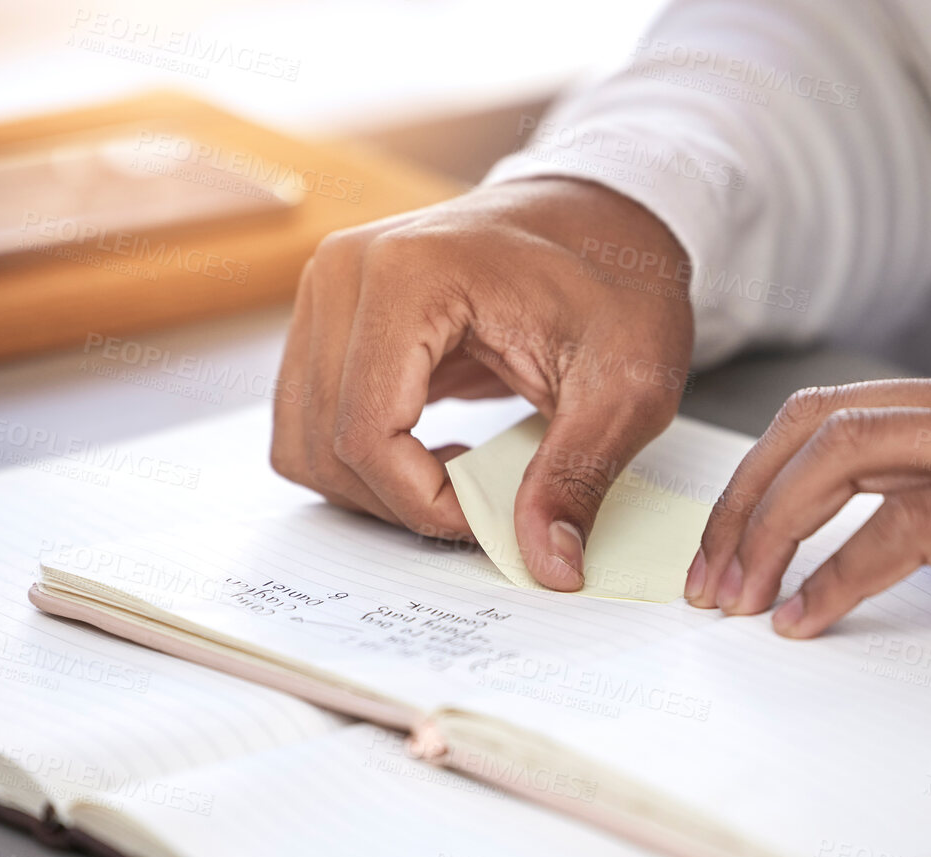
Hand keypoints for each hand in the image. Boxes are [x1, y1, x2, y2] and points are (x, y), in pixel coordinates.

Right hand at [270, 177, 693, 590]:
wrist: (604, 218)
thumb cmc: (618, 284)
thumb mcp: (626, 386)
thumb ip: (579, 476)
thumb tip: (549, 565)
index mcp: (410, 273)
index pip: (367, 432)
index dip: (425, 502)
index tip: (495, 518)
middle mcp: (346, 272)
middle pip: (325, 444)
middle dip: (403, 502)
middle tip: (485, 509)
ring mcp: (327, 292)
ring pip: (303, 442)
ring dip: (375, 489)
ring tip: (459, 480)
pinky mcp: (327, 319)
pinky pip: (309, 423)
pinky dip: (361, 464)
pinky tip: (430, 456)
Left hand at [685, 356, 930, 645]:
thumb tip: (880, 529)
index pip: (841, 414)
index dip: (764, 478)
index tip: (729, 547)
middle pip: (820, 423)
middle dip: (742, 500)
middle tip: (707, 580)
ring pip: (846, 456)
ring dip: (769, 530)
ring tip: (734, 601)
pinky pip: (908, 528)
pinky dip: (838, 574)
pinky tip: (805, 620)